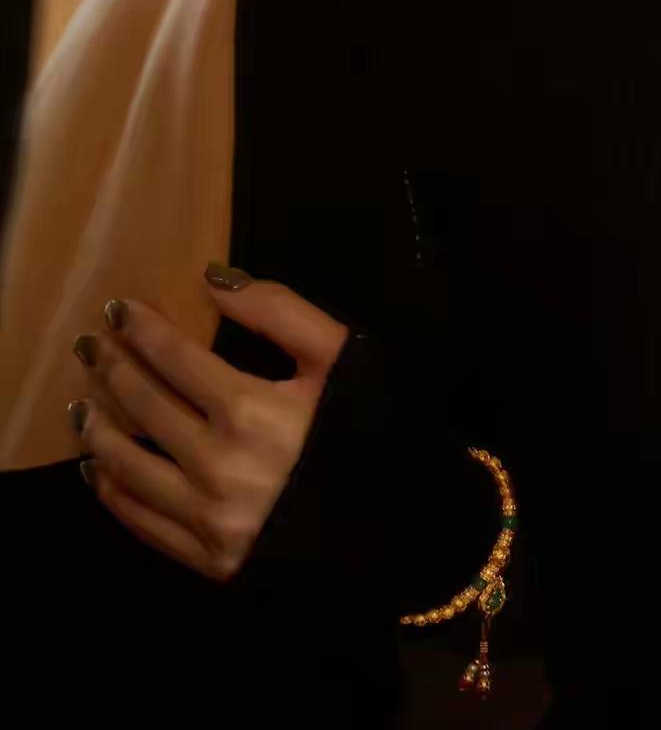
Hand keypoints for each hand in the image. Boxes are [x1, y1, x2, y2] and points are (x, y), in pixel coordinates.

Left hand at [67, 264, 349, 582]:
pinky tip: (99, 471)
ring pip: (129, 468)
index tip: (115, 309)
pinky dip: (113, 493)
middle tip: (88, 347)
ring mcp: (210, 519)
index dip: (140, 329)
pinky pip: (143, 523)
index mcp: (250, 411)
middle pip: (144, 407)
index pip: (174, 359)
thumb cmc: (366, 428)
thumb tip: (212, 279)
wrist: (401, 522)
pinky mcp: (210, 561)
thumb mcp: (338, 356)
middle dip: (111, 369)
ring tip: (80, 407)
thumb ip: (277, 310)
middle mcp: (219, 466)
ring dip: (97, 432)